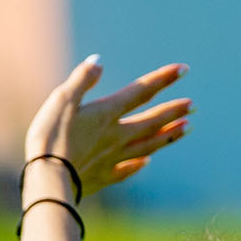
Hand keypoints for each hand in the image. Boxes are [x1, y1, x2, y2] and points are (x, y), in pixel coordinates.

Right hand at [25, 55, 190, 198]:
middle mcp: (116, 135)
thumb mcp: (62, 100)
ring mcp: (111, 158)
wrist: (47, 180)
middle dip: (173, 111)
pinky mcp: (102, 177)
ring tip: (187, 128)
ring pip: (147, 145)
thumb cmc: (50, 137)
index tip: (183, 70)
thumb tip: (98, 61)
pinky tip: (146, 162)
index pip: (141, 92)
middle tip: (193, 105)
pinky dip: (139, 164)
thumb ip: (82, 80)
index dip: (163, 79)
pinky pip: (126, 170)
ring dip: (168, 135)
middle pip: (151, 121)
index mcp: (106, 114)